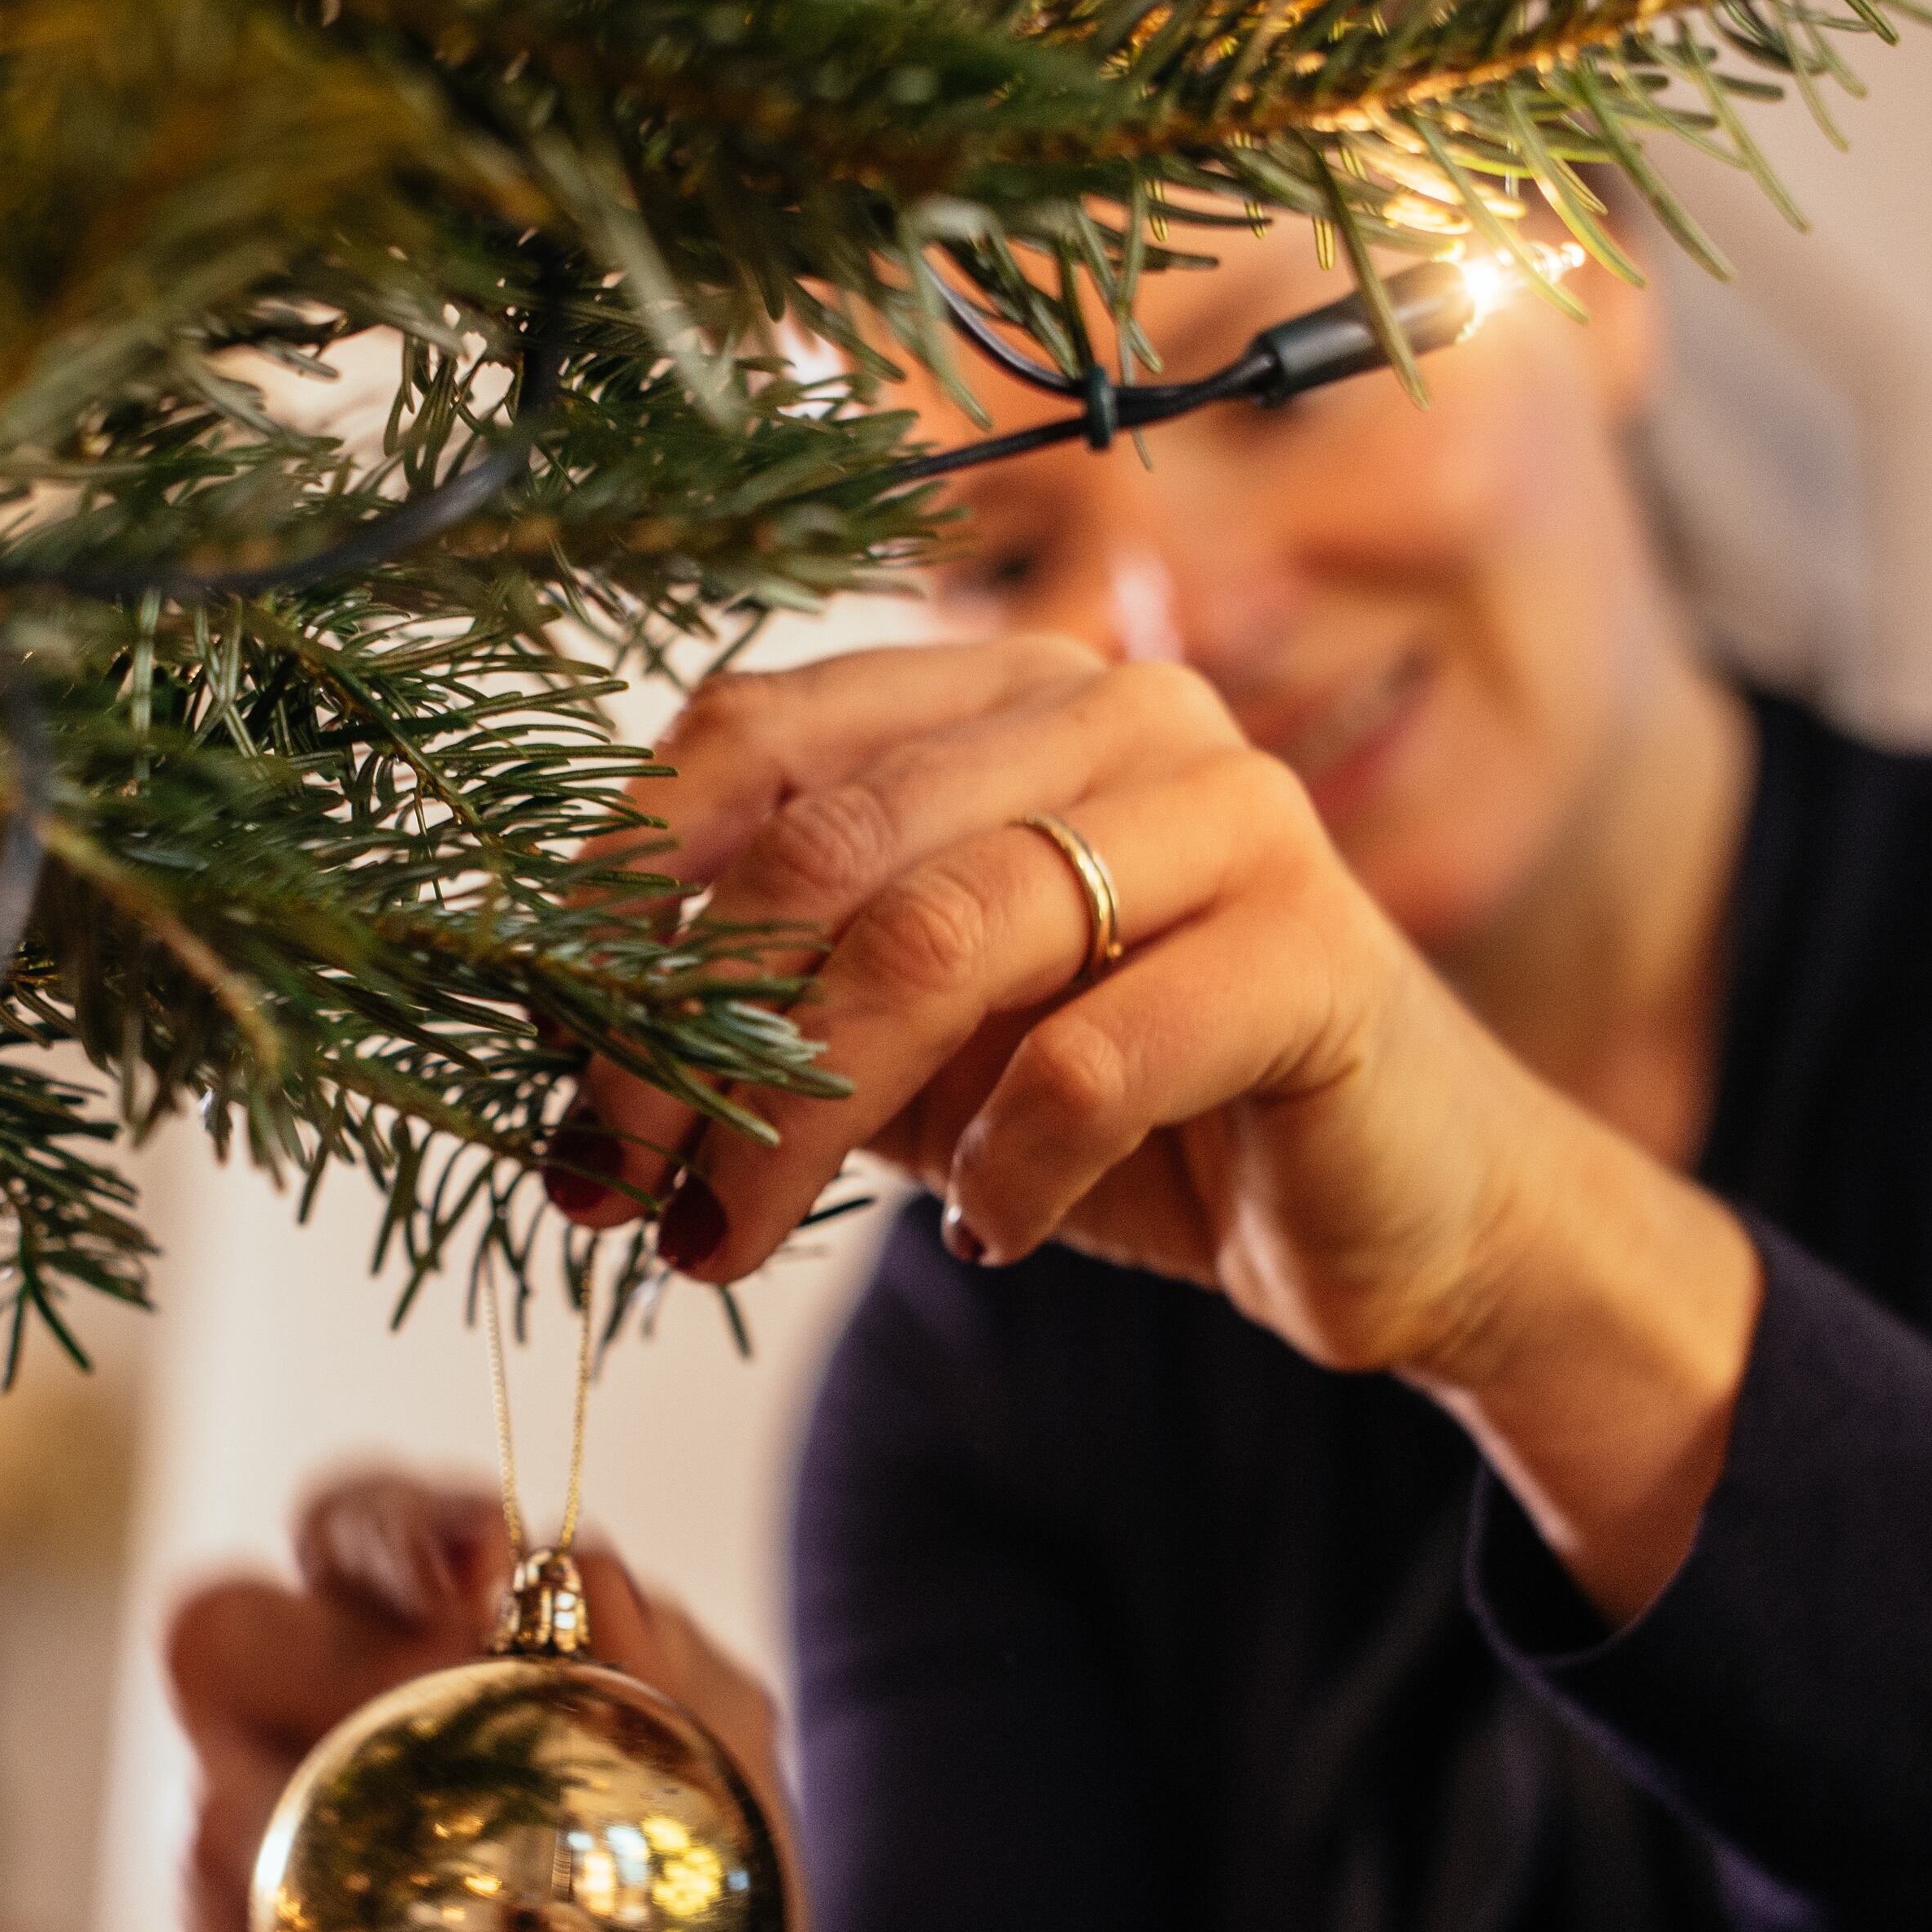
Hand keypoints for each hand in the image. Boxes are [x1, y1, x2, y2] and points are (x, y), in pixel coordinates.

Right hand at [167, 1472, 828, 1931]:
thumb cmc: (701, 1875)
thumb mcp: (721, 1743)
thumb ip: (663, 1652)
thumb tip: (589, 1574)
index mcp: (402, 1627)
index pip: (342, 1525)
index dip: (381, 1526)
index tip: (478, 1562)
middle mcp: (295, 1728)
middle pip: (215, 1640)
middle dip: (315, 1662)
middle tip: (440, 1712)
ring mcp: (251, 1877)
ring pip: (207, 1831)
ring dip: (314, 1846)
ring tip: (443, 1890)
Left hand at [560, 640, 1759, 1616]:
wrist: (1389, 1210)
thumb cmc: (1139, 1108)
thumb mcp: (925, 1043)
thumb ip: (788, 994)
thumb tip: (564, 1037)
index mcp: (1004, 692)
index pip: (759, 734)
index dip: (622, 886)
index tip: (542, 1049)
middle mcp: (1118, 711)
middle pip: (827, 852)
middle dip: (683, 1040)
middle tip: (608, 1188)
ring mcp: (1233, 815)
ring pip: (938, 944)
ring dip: (795, 1121)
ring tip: (723, 1239)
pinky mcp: (1318, 952)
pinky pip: (1090, 1062)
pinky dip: (1000, 1174)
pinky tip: (987, 1237)